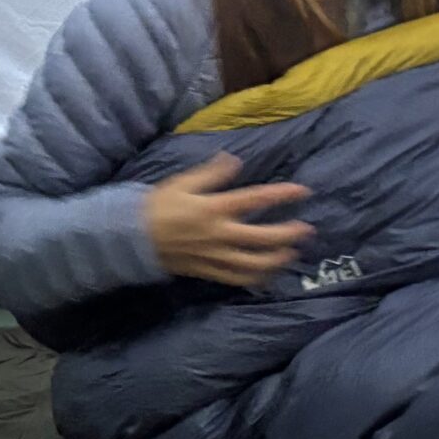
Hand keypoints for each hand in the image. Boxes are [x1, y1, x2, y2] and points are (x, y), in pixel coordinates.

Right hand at [142, 153, 312, 288]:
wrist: (132, 237)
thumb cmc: (157, 205)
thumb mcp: (182, 182)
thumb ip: (211, 173)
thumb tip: (235, 160)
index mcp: (214, 208)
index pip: (255, 199)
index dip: (281, 195)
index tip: (303, 191)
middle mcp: (219, 235)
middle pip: (263, 238)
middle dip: (288, 235)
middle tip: (306, 230)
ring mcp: (215, 256)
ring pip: (254, 264)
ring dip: (277, 260)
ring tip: (291, 253)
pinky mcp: (208, 271)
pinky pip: (237, 279)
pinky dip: (256, 278)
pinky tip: (268, 274)